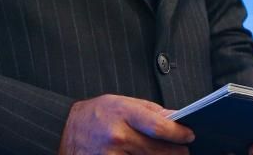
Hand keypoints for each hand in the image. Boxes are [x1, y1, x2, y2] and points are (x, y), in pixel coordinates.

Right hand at [59, 94, 195, 154]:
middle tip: (185, 152)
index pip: (159, 127)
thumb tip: (177, 119)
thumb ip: (150, 112)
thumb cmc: (96, 114)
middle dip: (176, 152)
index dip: (178, 134)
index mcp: (123, 113)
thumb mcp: (122, 103)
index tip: (190, 136)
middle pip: (157, 150)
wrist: (63, 128)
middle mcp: (117, 136)